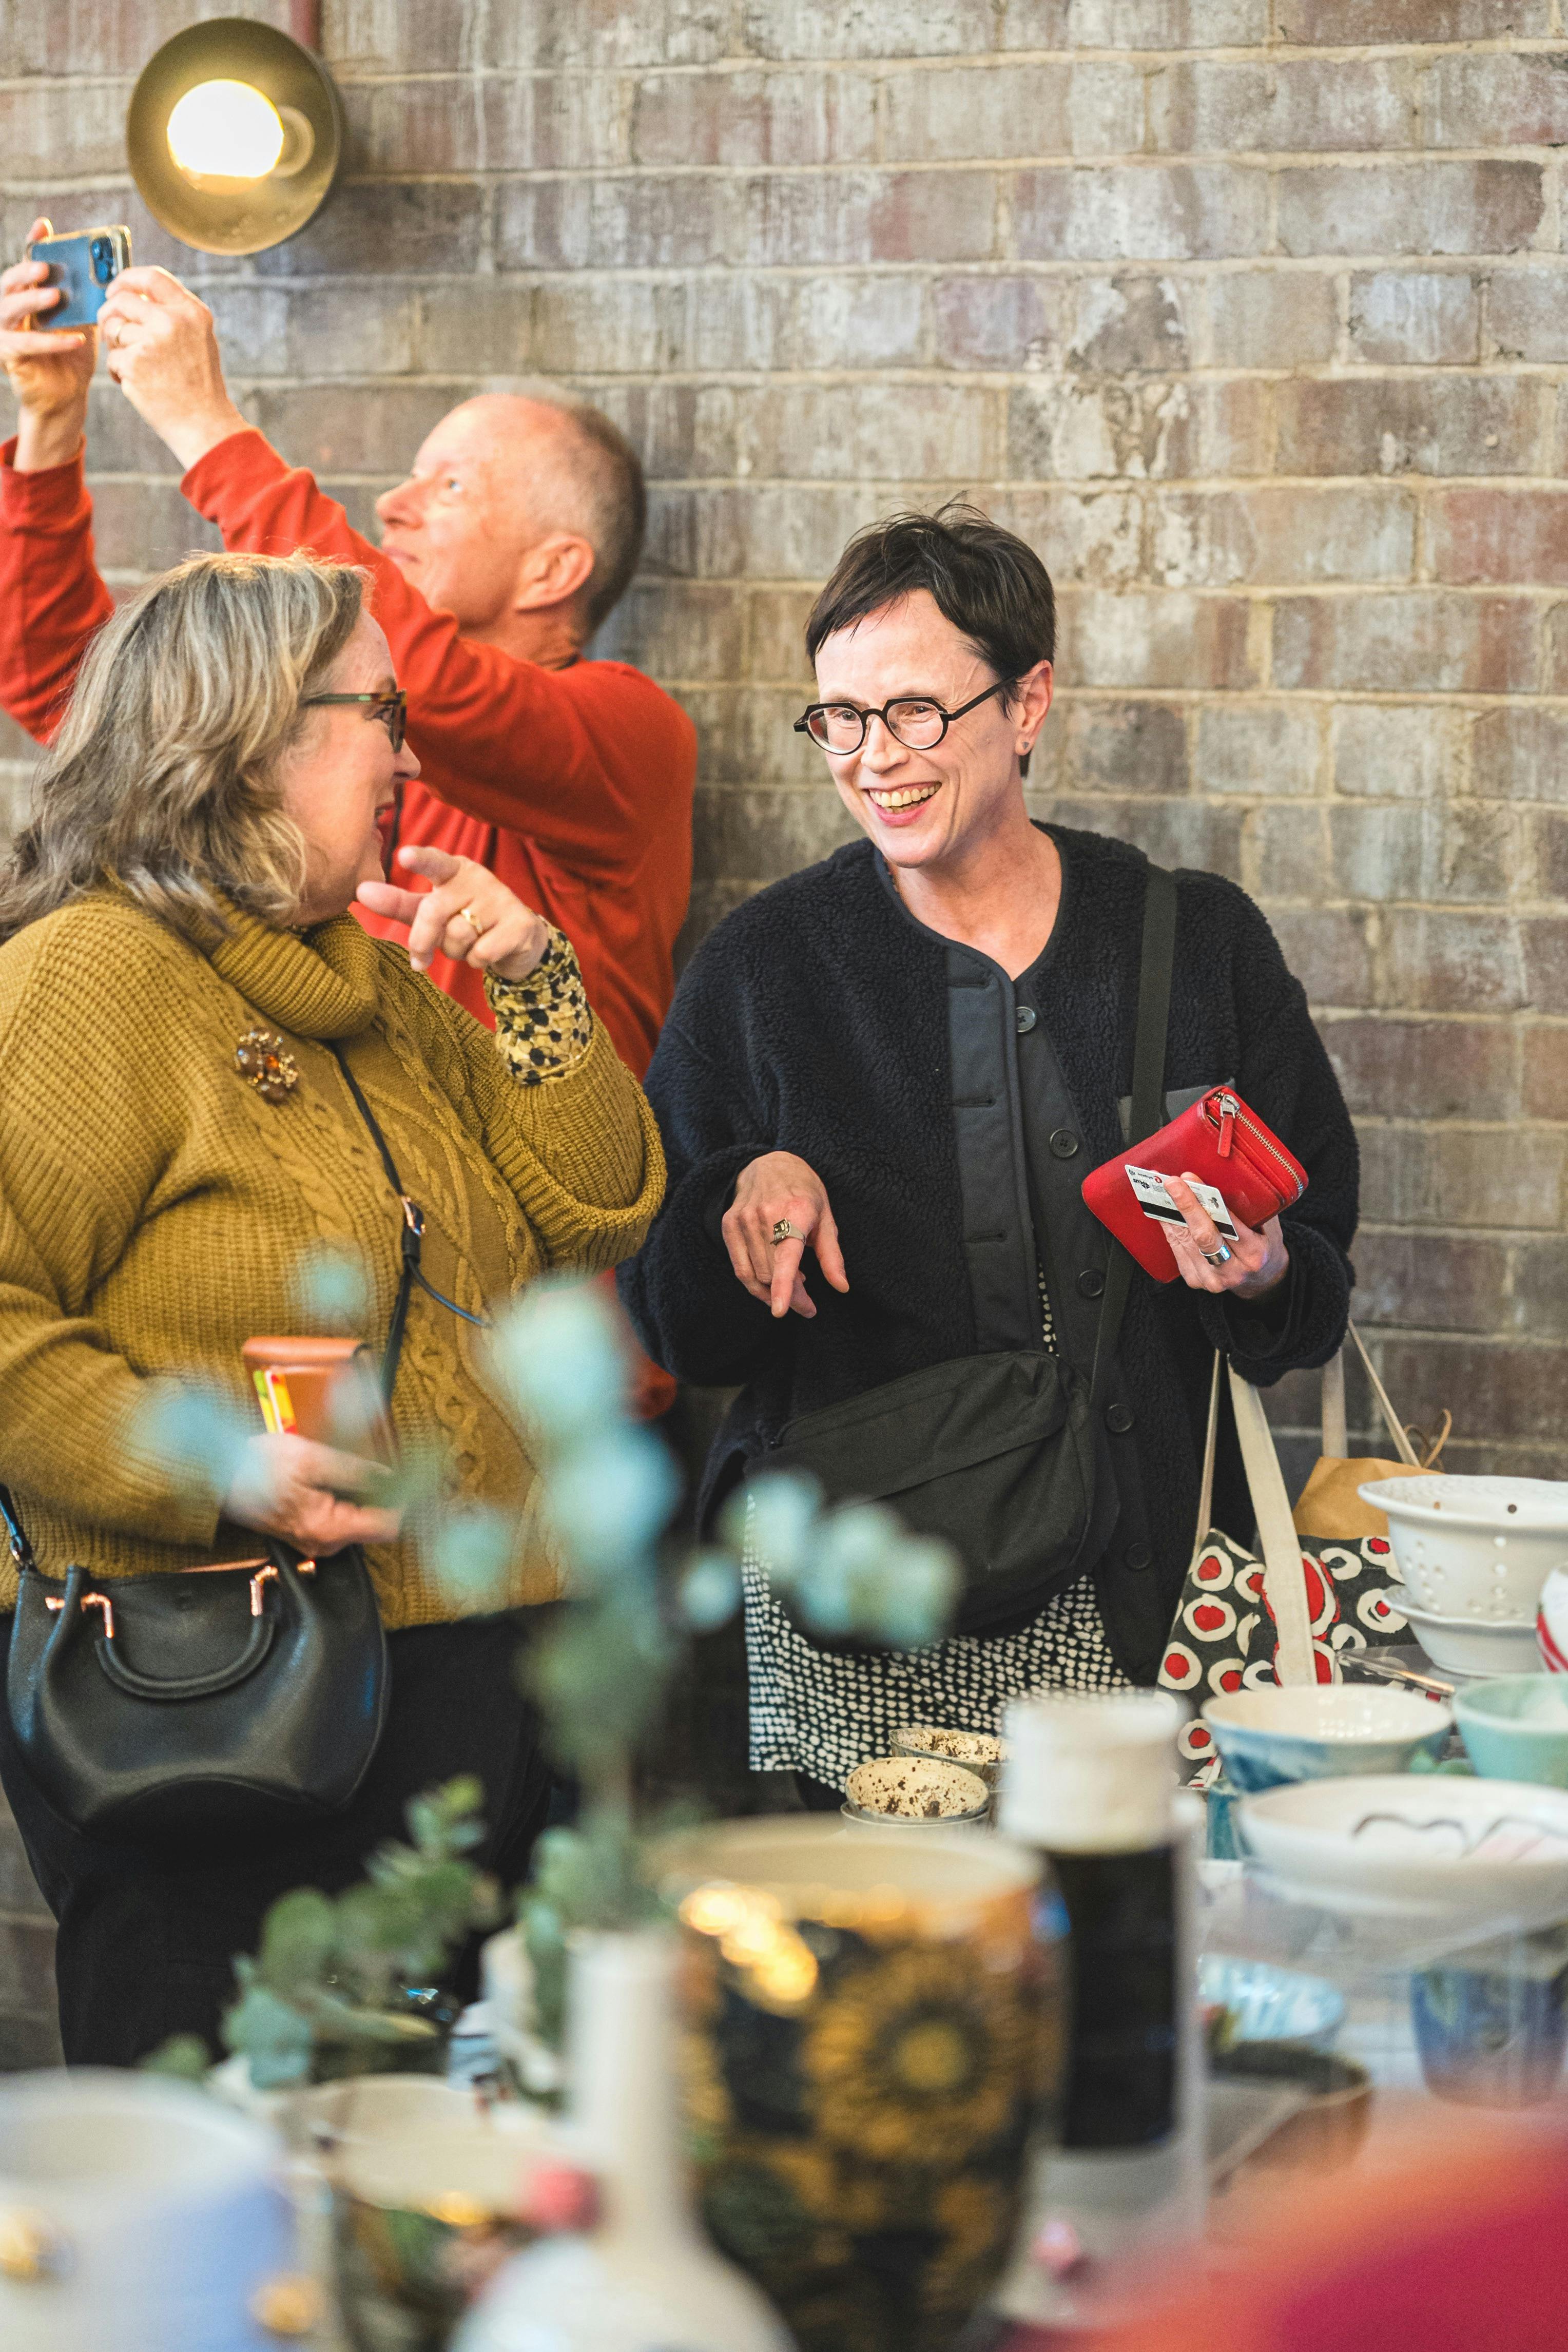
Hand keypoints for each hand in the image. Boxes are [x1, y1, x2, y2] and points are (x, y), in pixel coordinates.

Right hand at [0, 218, 95, 468]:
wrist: (66, 397)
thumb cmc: (74, 356)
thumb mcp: (83, 320)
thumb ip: (86, 298)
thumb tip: (109, 273)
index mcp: (28, 295)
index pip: (28, 264)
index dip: (33, 244)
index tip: (44, 226)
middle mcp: (11, 309)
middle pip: (10, 281)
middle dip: (26, 271)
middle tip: (45, 266)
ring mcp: (5, 332)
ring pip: (9, 308)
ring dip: (32, 300)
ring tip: (55, 296)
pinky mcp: (9, 356)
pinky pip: (27, 344)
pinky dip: (50, 341)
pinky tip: (74, 339)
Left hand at [96, 265, 245, 470]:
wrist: (204, 425)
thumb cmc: (199, 385)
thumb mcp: (198, 339)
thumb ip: (172, 314)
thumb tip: (131, 295)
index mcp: (191, 311)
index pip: (151, 277)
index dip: (126, 279)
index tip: (115, 290)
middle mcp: (172, 321)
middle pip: (123, 301)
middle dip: (110, 313)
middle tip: (111, 330)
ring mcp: (152, 341)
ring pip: (113, 329)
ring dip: (116, 347)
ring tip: (135, 365)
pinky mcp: (134, 363)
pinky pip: (112, 357)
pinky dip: (118, 371)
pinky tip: (137, 384)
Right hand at [223, 1432, 400, 1555]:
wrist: (218, 1476)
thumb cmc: (260, 1466)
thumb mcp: (312, 1459)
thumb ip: (355, 1471)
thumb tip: (390, 1477)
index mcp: (328, 1528)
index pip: (387, 1526)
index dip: (403, 1501)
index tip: (411, 1476)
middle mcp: (324, 1543)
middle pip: (374, 1523)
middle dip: (382, 1493)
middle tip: (382, 1462)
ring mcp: (315, 1540)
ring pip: (358, 1518)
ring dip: (362, 1492)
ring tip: (351, 1463)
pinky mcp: (308, 1531)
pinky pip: (340, 1517)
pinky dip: (346, 1496)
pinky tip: (335, 1474)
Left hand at [357, 844, 549, 982]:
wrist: (518, 941)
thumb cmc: (464, 920)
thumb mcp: (429, 911)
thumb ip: (397, 902)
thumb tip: (360, 890)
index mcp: (454, 869)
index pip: (435, 862)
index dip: (420, 859)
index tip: (403, 855)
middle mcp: (478, 878)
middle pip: (434, 912)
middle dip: (423, 940)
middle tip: (422, 958)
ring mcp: (501, 899)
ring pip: (458, 936)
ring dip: (456, 951)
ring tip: (468, 944)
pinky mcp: (519, 924)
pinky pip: (482, 952)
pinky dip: (478, 961)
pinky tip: (488, 951)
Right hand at [724, 1151, 849, 1318]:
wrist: (769, 1164)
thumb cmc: (804, 1192)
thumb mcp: (826, 1218)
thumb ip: (832, 1256)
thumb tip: (842, 1287)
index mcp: (797, 1210)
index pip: (786, 1256)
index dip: (783, 1286)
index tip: (780, 1310)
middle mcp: (766, 1214)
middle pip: (773, 1274)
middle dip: (792, 1296)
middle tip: (807, 1303)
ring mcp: (744, 1219)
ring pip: (757, 1276)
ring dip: (775, 1292)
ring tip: (794, 1287)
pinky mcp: (729, 1225)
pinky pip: (740, 1269)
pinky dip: (756, 1285)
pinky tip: (771, 1284)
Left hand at [1164, 1173, 1289, 1299]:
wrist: (1260, 1279)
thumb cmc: (1263, 1244)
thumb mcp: (1266, 1225)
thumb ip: (1248, 1207)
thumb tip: (1222, 1178)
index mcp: (1254, 1255)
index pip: (1228, 1224)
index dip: (1207, 1201)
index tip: (1191, 1179)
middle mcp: (1232, 1271)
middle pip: (1203, 1236)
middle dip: (1186, 1205)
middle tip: (1172, 1183)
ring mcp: (1211, 1279)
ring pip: (1185, 1241)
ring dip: (1171, 1213)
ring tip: (1162, 1190)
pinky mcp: (1194, 1280)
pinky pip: (1177, 1248)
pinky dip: (1170, 1227)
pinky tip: (1163, 1209)